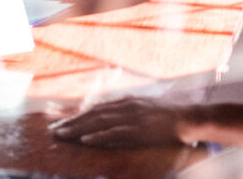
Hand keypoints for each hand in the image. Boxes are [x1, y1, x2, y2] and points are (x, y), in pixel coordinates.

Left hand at [49, 96, 187, 148]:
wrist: (190, 118)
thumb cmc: (168, 118)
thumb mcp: (144, 110)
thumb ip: (127, 113)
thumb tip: (109, 121)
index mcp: (126, 101)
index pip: (95, 108)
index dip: (76, 115)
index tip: (59, 121)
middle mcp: (125, 105)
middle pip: (92, 114)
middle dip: (71, 122)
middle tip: (53, 131)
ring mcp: (132, 116)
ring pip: (99, 122)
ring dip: (78, 128)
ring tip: (62, 135)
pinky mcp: (139, 129)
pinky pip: (115, 133)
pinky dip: (99, 136)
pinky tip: (86, 141)